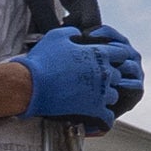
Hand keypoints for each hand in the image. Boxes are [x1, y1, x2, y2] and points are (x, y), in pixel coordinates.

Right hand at [20, 25, 143, 122]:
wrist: (30, 84)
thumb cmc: (42, 60)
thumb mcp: (58, 36)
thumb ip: (74, 33)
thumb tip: (80, 34)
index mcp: (99, 54)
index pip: (121, 54)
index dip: (114, 56)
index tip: (107, 60)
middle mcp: (104, 73)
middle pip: (118, 75)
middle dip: (109, 76)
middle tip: (95, 80)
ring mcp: (100, 92)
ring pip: (114, 95)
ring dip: (105, 96)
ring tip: (93, 97)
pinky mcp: (93, 109)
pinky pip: (108, 116)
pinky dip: (103, 117)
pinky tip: (96, 115)